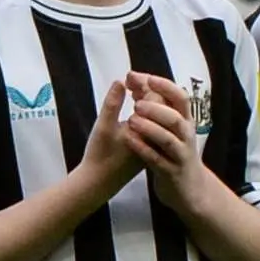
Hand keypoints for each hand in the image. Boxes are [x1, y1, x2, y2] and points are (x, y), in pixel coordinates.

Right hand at [75, 76, 152, 193]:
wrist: (99, 183)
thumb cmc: (100, 156)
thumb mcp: (103, 127)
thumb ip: (112, 104)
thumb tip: (120, 81)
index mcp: (149, 129)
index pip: (155, 99)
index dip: (143, 83)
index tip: (128, 77)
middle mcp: (157, 134)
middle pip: (160, 104)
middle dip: (146, 89)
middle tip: (128, 80)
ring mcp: (154, 140)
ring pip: (157, 113)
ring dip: (145, 99)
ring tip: (129, 90)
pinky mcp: (150, 144)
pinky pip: (153, 121)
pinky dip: (144, 111)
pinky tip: (132, 106)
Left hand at [117, 73, 206, 193]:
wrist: (189, 189)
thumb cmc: (174, 153)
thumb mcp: (169, 129)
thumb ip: (156, 108)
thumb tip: (140, 83)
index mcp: (185, 122)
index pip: (180, 98)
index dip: (164, 86)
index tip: (143, 77)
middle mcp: (185, 136)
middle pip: (176, 118)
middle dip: (157, 108)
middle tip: (136, 102)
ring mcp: (179, 155)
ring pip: (168, 139)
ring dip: (150, 128)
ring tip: (131, 120)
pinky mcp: (171, 172)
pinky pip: (157, 160)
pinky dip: (143, 149)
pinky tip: (129, 141)